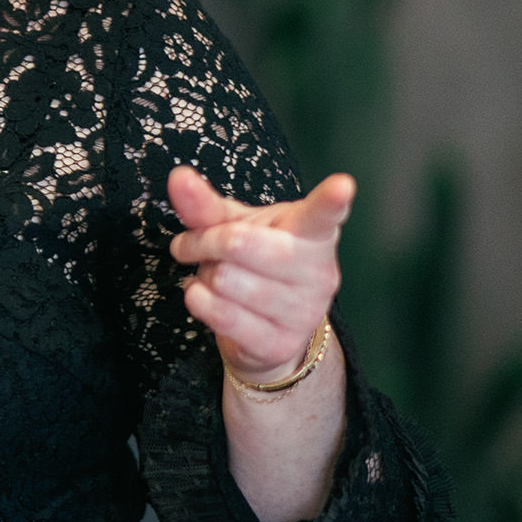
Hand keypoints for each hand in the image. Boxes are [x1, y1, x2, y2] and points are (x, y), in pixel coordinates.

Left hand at [167, 165, 353, 385]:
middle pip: (239, 243)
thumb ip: (206, 204)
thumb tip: (179, 177)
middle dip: (203, 241)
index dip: (332, 200)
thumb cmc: (253, 262)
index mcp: (311, 232)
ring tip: (213, 275)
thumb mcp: (233, 226)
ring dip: (203, 274)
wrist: (266, 331)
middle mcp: (318, 271)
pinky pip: (224, 316)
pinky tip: (201, 295)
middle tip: (190, 244)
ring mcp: (304, 311)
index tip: (342, 185)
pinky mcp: (281, 344)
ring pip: (225, 279)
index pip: (323, 215)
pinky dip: (199, 301)